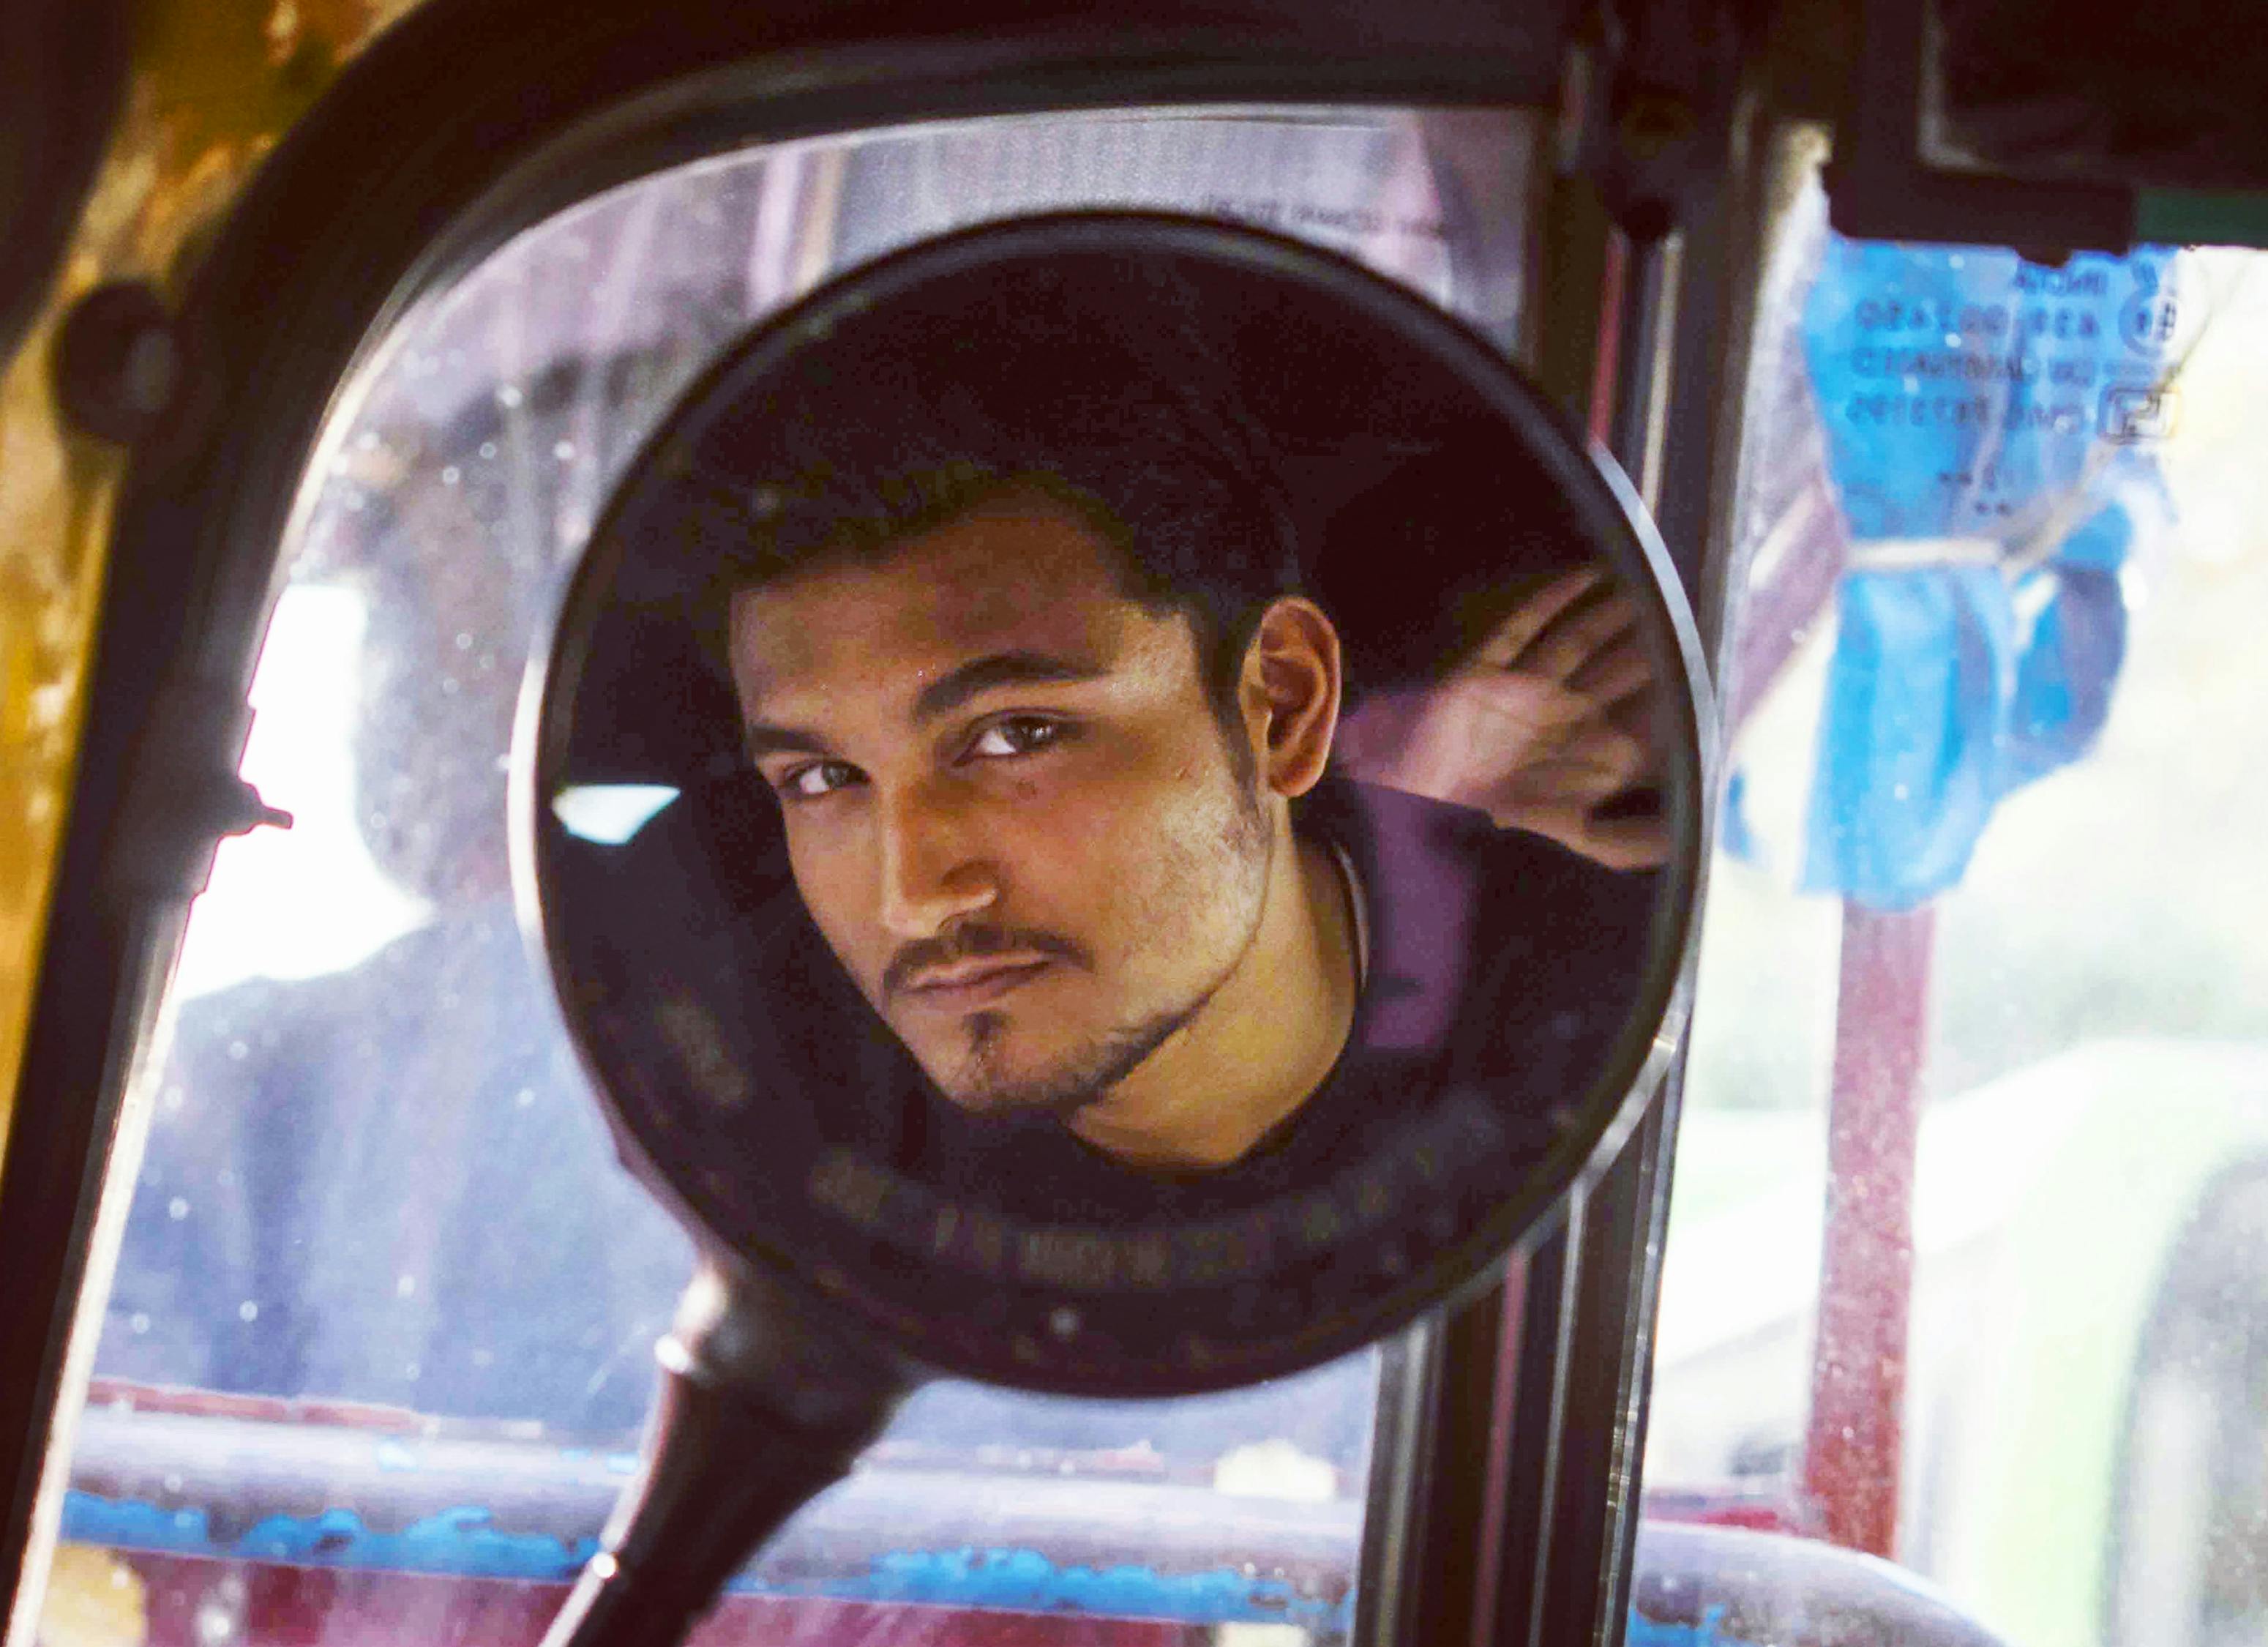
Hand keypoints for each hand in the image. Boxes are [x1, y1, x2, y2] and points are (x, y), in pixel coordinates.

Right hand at [1332, 567, 1667, 870]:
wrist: (1408, 804)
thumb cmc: (1481, 821)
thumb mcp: (1564, 831)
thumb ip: (1620, 841)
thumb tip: (1680, 838)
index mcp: (1575, 754)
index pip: (1632, 715)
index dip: (1668, 691)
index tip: (1706, 664)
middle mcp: (1553, 717)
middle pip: (1612, 670)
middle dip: (1647, 643)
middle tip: (1687, 612)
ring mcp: (1517, 691)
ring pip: (1575, 642)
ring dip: (1611, 617)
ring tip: (1649, 588)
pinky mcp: (1479, 674)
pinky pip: (1520, 629)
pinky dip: (1551, 601)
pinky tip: (1587, 576)